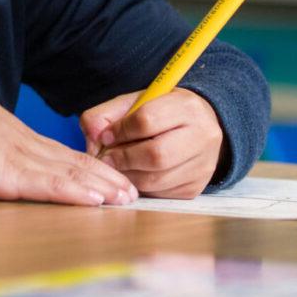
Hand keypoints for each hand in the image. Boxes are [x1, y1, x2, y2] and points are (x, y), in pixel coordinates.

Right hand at [0, 72, 135, 206]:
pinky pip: (52, 186)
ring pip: (72, 173)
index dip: (92, 166)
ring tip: (126, 197)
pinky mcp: (11, 175)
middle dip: (107, 178)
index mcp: (19, 138)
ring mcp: (21, 159)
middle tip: (132, 191)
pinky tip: (97, 200)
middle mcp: (27, 147)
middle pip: (77, 163)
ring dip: (102, 187)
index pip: (64, 154)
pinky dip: (77, 193)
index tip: (111, 176)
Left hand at [81, 89, 224, 198]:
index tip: (106, 136)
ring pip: (156, 179)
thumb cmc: (161, 114)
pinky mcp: (196, 187)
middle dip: (124, 159)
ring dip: (129, 176)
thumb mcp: (135, 103)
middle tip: (107, 158)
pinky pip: (160, 194)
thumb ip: (106, 114)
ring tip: (118, 167)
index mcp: (187, 107)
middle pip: (156, 155)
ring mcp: (203, 165)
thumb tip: (93, 137)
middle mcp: (203, 135)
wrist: (198, 127)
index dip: (120, 131)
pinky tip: (135, 175)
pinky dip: (141, 187)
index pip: (147, 120)